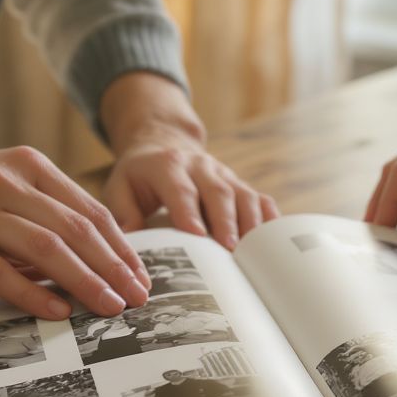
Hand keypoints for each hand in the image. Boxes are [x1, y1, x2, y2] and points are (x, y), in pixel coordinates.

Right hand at [0, 139, 149, 319]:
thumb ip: (41, 214)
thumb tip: (89, 259)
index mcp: (27, 168)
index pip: (90, 211)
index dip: (122, 248)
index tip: (141, 277)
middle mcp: (6, 184)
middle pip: (77, 229)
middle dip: (114, 267)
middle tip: (139, 298)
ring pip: (46, 248)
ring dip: (85, 281)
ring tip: (110, 306)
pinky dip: (32, 293)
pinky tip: (58, 311)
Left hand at [99, 73, 278, 248]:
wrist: (163, 144)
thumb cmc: (139, 176)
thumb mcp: (120, 188)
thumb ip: (123, 213)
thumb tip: (130, 243)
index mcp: (168, 166)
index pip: (181, 190)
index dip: (190, 211)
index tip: (197, 235)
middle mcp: (201, 167)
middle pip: (218, 192)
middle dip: (226, 221)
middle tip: (230, 249)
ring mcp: (224, 175)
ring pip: (243, 195)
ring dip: (251, 224)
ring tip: (254, 252)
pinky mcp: (239, 185)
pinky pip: (261, 200)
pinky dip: (270, 220)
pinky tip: (276, 243)